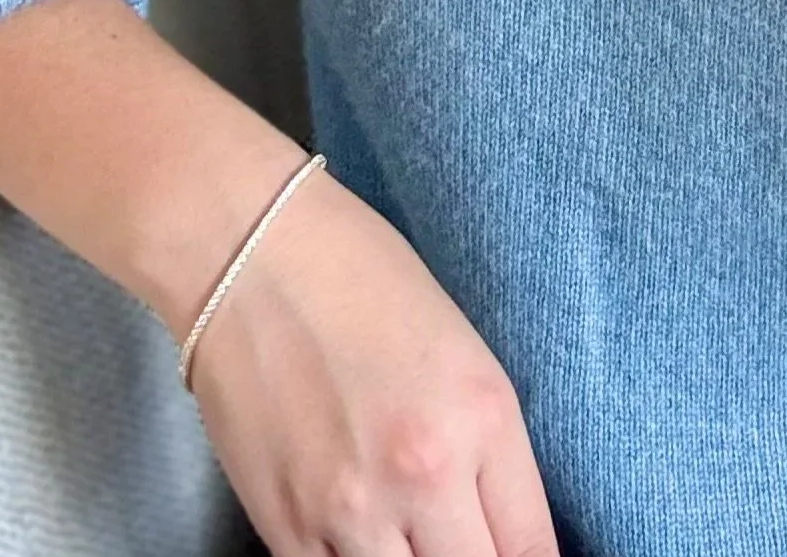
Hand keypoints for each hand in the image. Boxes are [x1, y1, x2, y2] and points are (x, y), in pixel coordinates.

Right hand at [181, 166, 561, 556]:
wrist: (253, 259)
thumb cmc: (368, 283)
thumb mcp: (467, 359)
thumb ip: (491, 455)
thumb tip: (504, 535)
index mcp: (481, 418)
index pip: (533, 549)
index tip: (523, 554)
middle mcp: (422, 476)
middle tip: (467, 540)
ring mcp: (348, 512)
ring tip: (416, 538)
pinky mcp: (284, 528)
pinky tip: (366, 543)